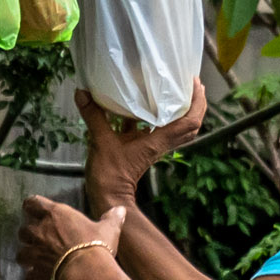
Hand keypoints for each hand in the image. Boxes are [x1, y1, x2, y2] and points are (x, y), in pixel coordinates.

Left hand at [18, 194, 129, 279]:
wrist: (87, 271)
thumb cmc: (97, 245)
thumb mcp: (109, 228)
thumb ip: (111, 218)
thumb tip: (120, 209)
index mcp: (54, 215)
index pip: (32, 203)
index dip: (31, 205)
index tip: (33, 208)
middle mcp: (39, 232)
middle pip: (23, 230)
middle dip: (29, 236)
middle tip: (39, 240)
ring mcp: (34, 253)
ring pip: (21, 254)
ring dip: (28, 258)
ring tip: (37, 262)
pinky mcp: (35, 273)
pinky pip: (28, 278)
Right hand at [76, 77, 209, 205]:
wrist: (108, 196)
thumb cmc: (109, 173)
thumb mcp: (100, 141)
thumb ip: (93, 116)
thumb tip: (83, 93)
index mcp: (158, 141)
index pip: (190, 121)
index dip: (197, 102)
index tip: (194, 83)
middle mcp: (161, 143)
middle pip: (191, 125)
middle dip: (196, 104)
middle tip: (192, 85)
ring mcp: (153, 147)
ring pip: (177, 128)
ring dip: (182, 111)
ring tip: (176, 92)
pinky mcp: (143, 148)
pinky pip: (157, 130)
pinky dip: (157, 118)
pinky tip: (146, 106)